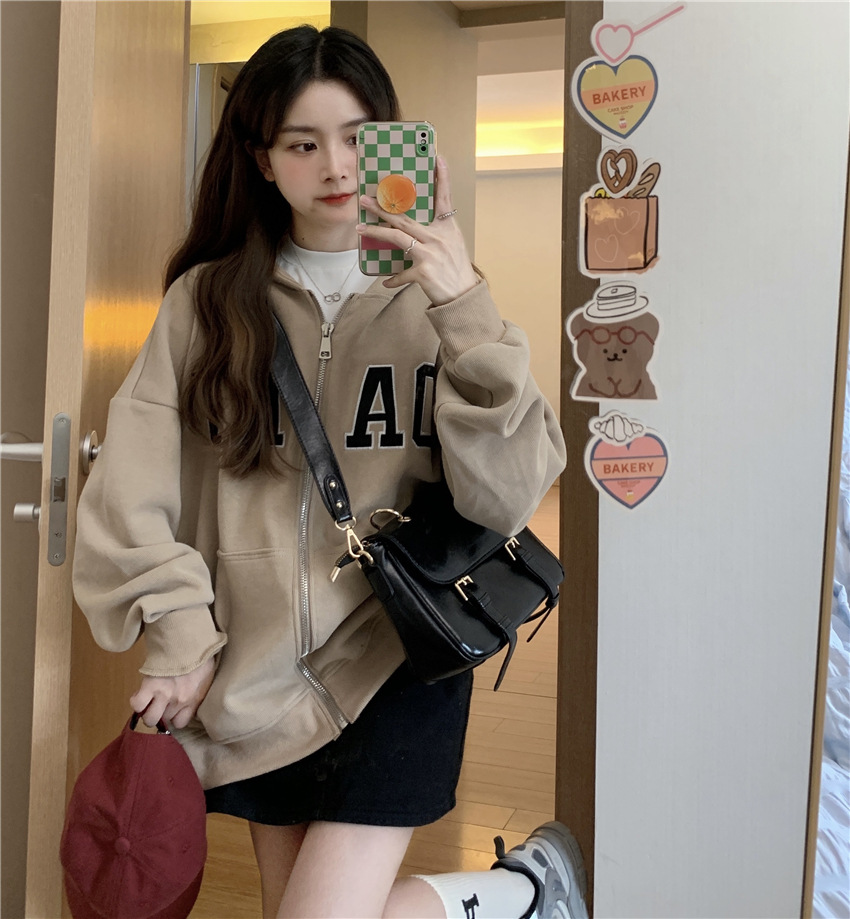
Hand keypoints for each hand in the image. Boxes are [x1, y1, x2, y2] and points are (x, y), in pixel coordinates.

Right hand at [130, 657, 215, 728]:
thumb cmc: (201, 657)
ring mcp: (165, 695)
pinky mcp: (151, 686)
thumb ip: (198, 689)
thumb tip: (193, 692)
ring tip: (147, 702)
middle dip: (159, 714)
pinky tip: (139, 694)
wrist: (192, 641)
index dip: (173, 718)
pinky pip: (137, 704)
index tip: (170, 709)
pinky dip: (136, 702)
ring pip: (149, 718)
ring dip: (147, 711)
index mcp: (194, 700)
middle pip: (164, 721)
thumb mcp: (206, 677)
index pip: (180, 723)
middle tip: (157, 704)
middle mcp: (179, 701)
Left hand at [357, 155, 478, 305]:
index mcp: (447, 229)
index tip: (438, 158)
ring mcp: (430, 254)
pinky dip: (393, 278)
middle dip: (382, 208)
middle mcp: (438, 238)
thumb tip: (413, 230)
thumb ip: (435, 234)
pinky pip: (401, 273)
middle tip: (365, 200)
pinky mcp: (423, 272)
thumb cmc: (457, 271)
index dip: (442, 178)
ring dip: (376, 232)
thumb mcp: (452, 246)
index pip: (444, 199)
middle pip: (405, 218)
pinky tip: (385, 281)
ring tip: (360, 229)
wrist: (464, 296)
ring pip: (397, 238)